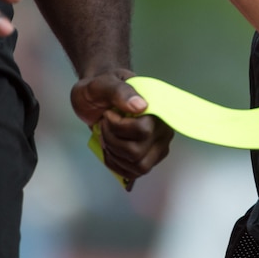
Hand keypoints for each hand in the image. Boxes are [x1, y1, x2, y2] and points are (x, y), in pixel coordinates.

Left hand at [72, 69, 173, 188]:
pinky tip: (109, 149)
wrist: (95, 98)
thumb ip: (120, 91)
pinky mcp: (148, 158)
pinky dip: (116, 164)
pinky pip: (134, 173)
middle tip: (104, 125)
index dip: (119, 127)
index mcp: (157, 107)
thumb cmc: (100, 89)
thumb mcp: (103, 84)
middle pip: (138, 152)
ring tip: (106, 136)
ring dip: (113, 153)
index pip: (145, 131)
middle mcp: (163, 128)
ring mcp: (157, 145)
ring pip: (137, 166)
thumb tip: (141, 106)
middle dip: (112, 140)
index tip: (108, 115)